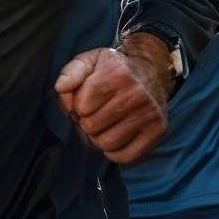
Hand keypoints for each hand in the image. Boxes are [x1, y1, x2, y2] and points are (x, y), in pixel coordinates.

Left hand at [55, 33, 172, 164]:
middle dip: (86, 121)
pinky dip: (115, 153)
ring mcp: (149, 114)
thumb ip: (71, 72)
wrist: (150, 70)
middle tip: (94, 113)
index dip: (77, 105)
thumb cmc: (113, 68)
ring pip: (107, 144)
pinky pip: (126, 157)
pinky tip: (116, 136)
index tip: (85, 99)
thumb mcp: (90, 61)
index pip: (81, 106)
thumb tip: (60, 87)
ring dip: (98, 138)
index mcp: (116, 73)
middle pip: (92, 127)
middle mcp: (136, 94)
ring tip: (104, 124)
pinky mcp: (158, 131)